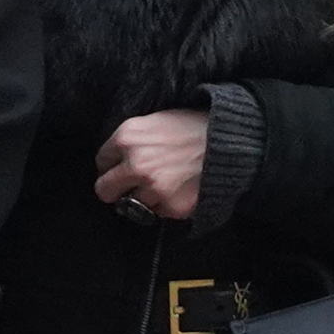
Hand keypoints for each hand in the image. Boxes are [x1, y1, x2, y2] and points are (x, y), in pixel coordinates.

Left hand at [94, 107, 211, 222]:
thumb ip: (130, 141)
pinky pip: (157, 212)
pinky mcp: (171, 206)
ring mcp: (154, 188)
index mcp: (127, 138)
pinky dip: (165, 204)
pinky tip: (179, 188)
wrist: (232, 143)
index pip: (101, 161)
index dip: (112, 165)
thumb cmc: (193, 127)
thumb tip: (113, 161)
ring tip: (165, 182)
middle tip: (129, 185)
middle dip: (114, 189)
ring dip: (144, 196)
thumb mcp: (155, 121)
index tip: (121, 166)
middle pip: (104, 190)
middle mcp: (136, 165)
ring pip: (132, 203)